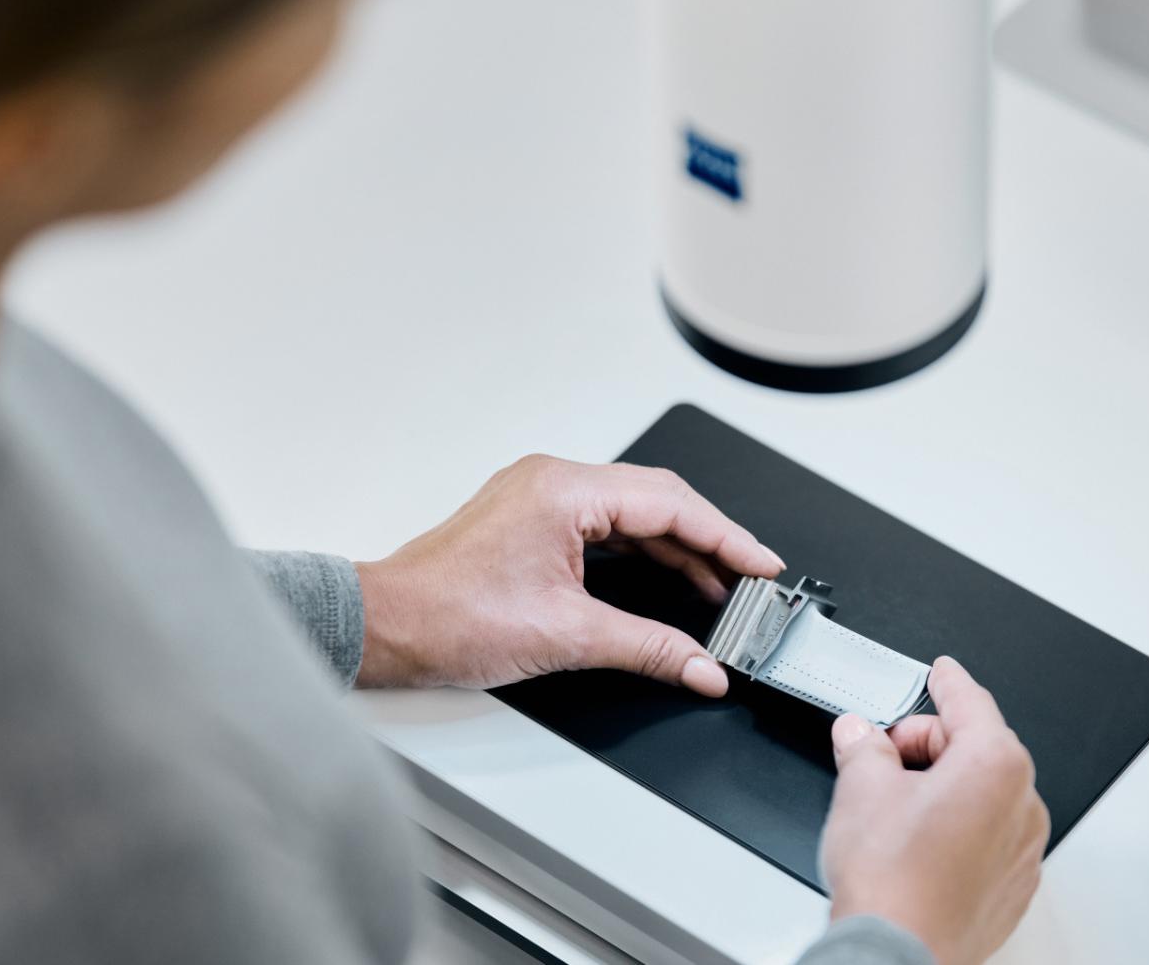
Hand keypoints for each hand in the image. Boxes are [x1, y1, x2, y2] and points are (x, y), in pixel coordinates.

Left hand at [352, 456, 783, 689]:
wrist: (386, 627)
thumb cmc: (447, 617)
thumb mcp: (567, 636)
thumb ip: (649, 648)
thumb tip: (702, 666)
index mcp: (565, 491)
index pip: (670, 504)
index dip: (726, 537)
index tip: (762, 566)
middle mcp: (554, 482)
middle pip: (658, 502)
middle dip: (711, 541)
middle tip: (752, 580)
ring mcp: (542, 498)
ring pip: (634, 515)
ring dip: (679, 550)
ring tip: (720, 588)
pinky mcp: (534, 521)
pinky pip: (608, 526)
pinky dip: (645, 553)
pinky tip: (670, 581)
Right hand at [819, 657, 1048, 964]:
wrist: (898, 953)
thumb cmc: (892, 883)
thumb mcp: (861, 789)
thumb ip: (864, 746)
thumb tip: (859, 734)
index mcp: (995, 764)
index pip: (970, 702)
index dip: (948, 682)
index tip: (943, 672)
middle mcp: (1022, 803)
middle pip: (976, 747)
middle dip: (930, 746)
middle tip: (885, 758)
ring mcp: (1023, 849)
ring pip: (984, 794)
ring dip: (946, 789)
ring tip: (897, 811)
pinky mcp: (1014, 885)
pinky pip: (990, 836)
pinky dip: (960, 829)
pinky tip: (919, 846)